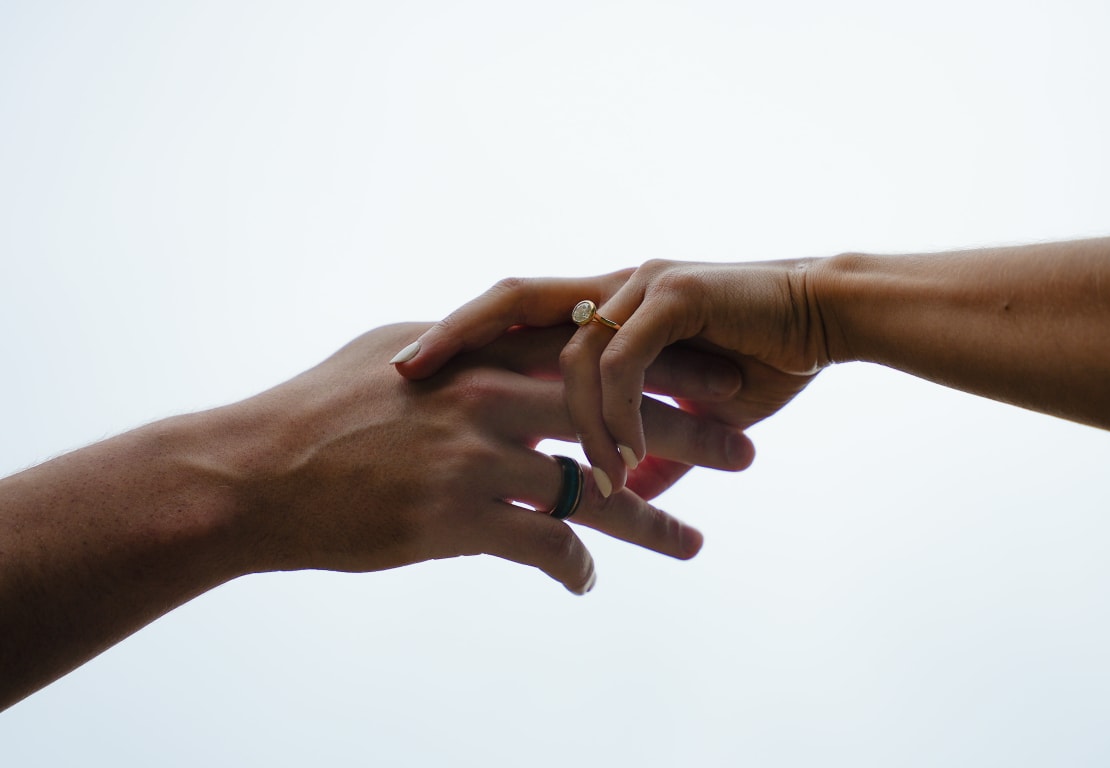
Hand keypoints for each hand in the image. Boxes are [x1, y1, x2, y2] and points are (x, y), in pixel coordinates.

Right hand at [226, 322, 755, 593]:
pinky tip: (587, 581)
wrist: (253, 474)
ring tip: (697, 542)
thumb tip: (502, 339)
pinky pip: (542, 546)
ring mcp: (477, 458)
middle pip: (620, 412)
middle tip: (747, 450)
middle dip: (693, 433)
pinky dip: (572, 567)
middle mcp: (491, 396)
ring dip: (654, 520)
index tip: (723, 376)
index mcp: (483, 350)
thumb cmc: (319, 408)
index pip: (599, 350)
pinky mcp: (457, 520)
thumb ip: (461, 344)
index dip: (667, 363)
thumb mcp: (395, 352)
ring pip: (596, 491)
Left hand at [395, 259, 827, 494]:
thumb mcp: (690, 418)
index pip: (513, 311)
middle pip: (511, 298)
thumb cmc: (762, 360)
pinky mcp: (677, 295)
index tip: (409, 373)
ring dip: (572, 425)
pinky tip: (627, 461)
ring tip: (582, 483)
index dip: (460, 335)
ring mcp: (641, 285)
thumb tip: (617, 497)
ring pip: (573, 353)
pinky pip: (625, 362)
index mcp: (604, 305)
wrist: (829, 320)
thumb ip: (648, 452)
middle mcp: (612, 285)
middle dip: (455, 335)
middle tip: (406, 376)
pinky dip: (618, 416)